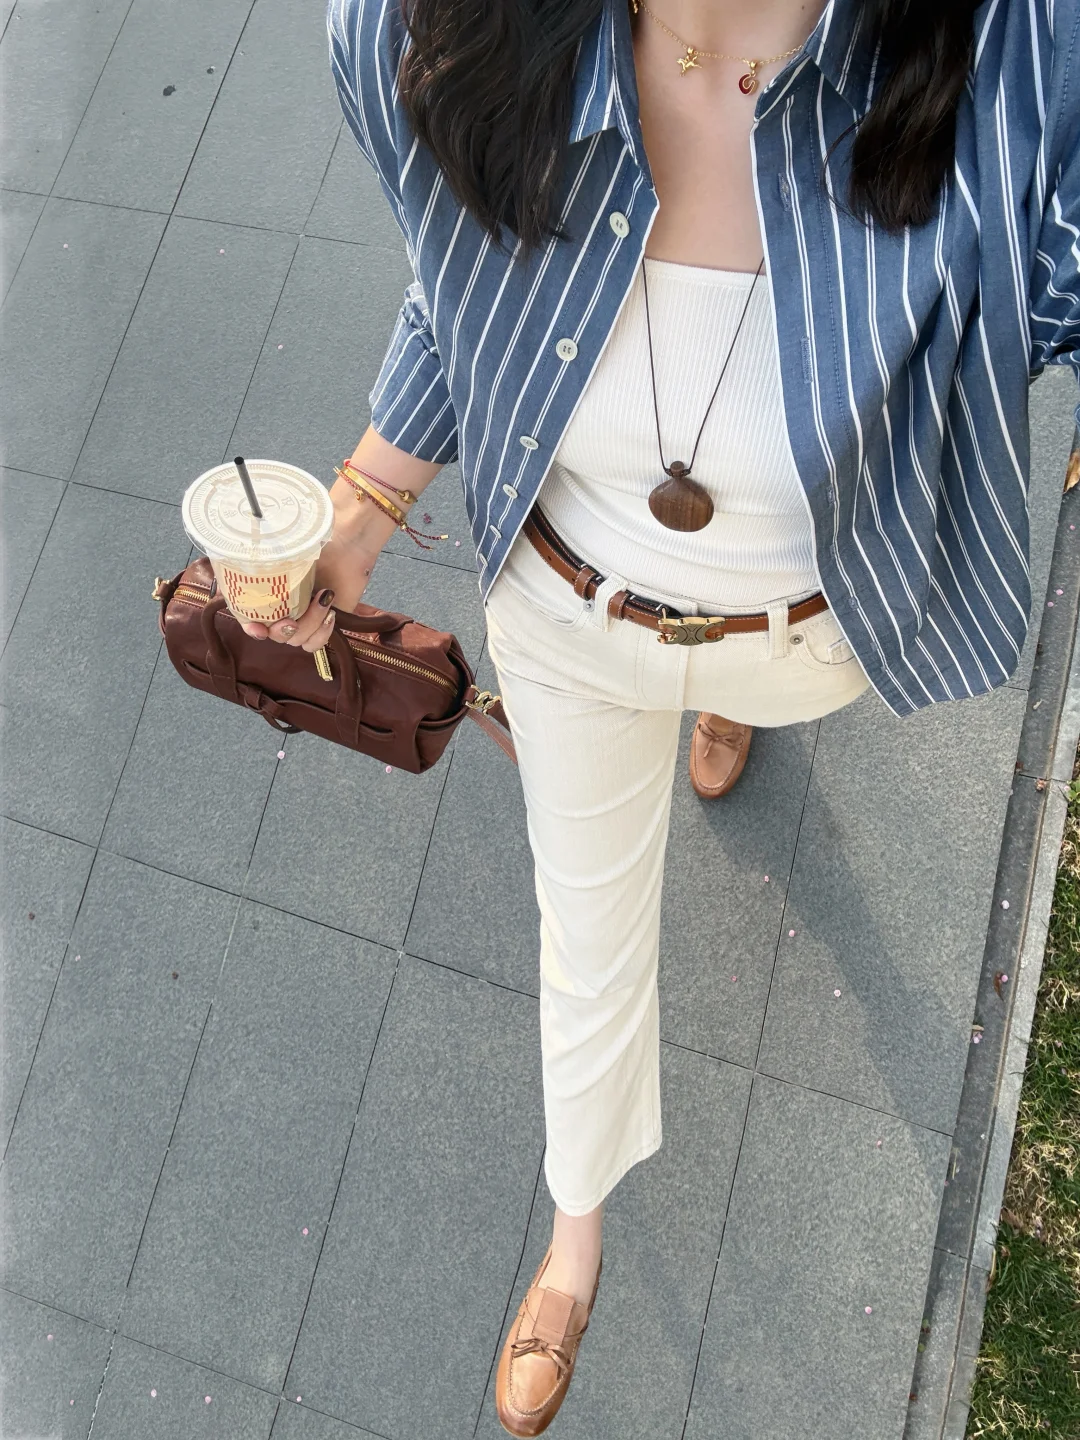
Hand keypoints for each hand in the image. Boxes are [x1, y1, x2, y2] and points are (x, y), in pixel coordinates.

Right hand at [238, 526, 382, 647]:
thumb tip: (245, 549)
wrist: (349, 547)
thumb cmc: (316, 545)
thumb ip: (267, 555)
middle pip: (275, 635)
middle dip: (281, 632)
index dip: (251, 628)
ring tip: (323, 600)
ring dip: (309, 625)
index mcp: (269, 592)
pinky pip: (314, 645)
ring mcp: (303, 619)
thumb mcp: (289, 549)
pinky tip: (330, 614)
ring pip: (296, 640)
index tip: (258, 629)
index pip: (251, 618)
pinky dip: (321, 633)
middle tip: (292, 620)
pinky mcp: (323, 626)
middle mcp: (284, 608)